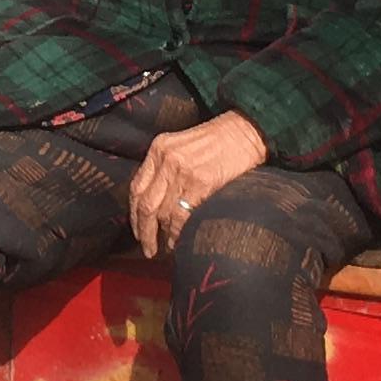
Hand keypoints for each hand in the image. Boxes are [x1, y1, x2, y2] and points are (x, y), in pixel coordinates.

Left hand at [131, 110, 270, 256]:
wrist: (247, 131)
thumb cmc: (219, 141)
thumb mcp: (183, 147)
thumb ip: (166, 168)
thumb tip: (158, 203)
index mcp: (158, 148)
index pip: (136, 187)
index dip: (134, 214)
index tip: (138, 230)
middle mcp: (166, 159)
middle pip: (145, 204)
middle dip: (144, 232)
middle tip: (148, 249)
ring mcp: (182, 171)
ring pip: (162, 213)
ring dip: (162, 235)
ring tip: (166, 248)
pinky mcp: (201, 182)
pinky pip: (181, 216)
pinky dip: (178, 233)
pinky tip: (180, 241)